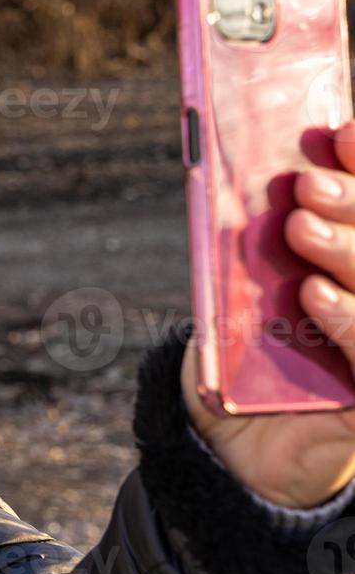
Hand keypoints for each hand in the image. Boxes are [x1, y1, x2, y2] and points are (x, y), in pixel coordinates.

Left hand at [181, 120, 354, 509]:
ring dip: (349, 250)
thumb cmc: (240, 353)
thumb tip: (247, 178)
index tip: (339, 131)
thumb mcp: (236, 291)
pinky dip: (348, 320)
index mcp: (350, 264)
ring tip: (298, 226)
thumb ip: (248, 250)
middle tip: (307, 184)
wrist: (230, 443)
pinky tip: (312, 294)